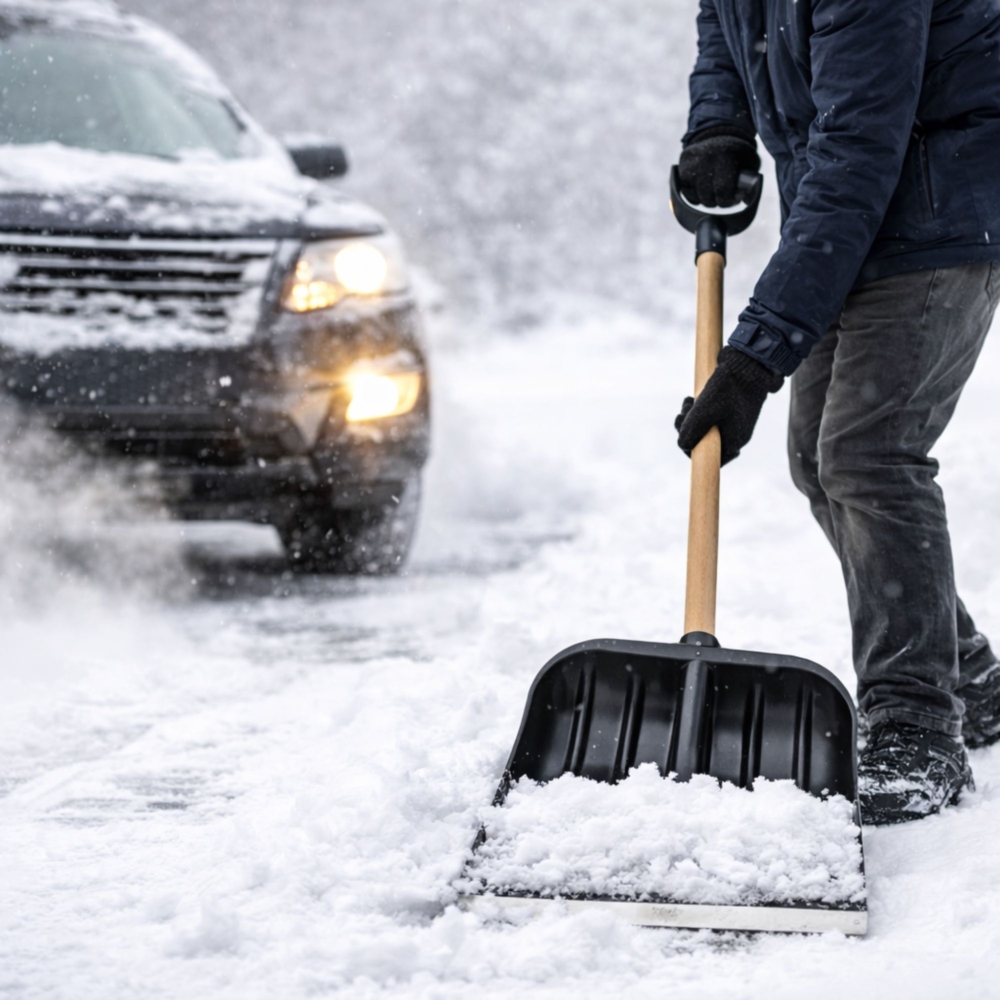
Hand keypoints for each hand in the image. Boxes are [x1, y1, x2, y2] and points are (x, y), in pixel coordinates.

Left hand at [675, 347, 783, 464]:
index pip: (711, 457)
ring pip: (706, 426)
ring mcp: (734, 420)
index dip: (692, 449)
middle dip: (689, 429)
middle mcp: (736, 433)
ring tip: (687, 402)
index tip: (682, 435)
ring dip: (691, 417)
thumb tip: (683, 445)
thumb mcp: (704, 411)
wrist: (749, 362)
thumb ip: (692, 430)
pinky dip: (699, 409)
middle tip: (681, 414)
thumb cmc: (729, 388)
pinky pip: (711, 415)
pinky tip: (692, 398)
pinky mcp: (731, 408)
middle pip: (706, 441)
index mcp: (734, 440)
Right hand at [678, 127, 759, 208]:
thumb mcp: (749, 159)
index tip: (732, 200)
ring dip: (705, 199)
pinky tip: (702, 189)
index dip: (728, 200)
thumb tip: (742, 198)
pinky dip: (694, 195)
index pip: (722, 190)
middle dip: (717, 201)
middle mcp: (705, 160)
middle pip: (707, 197)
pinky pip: (686, 192)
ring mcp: (691, 165)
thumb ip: (749, 178)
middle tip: (722, 197)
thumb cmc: (736, 151)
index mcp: (725, 155)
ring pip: (696, 197)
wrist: (718, 132)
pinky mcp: (681, 169)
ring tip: (713, 192)